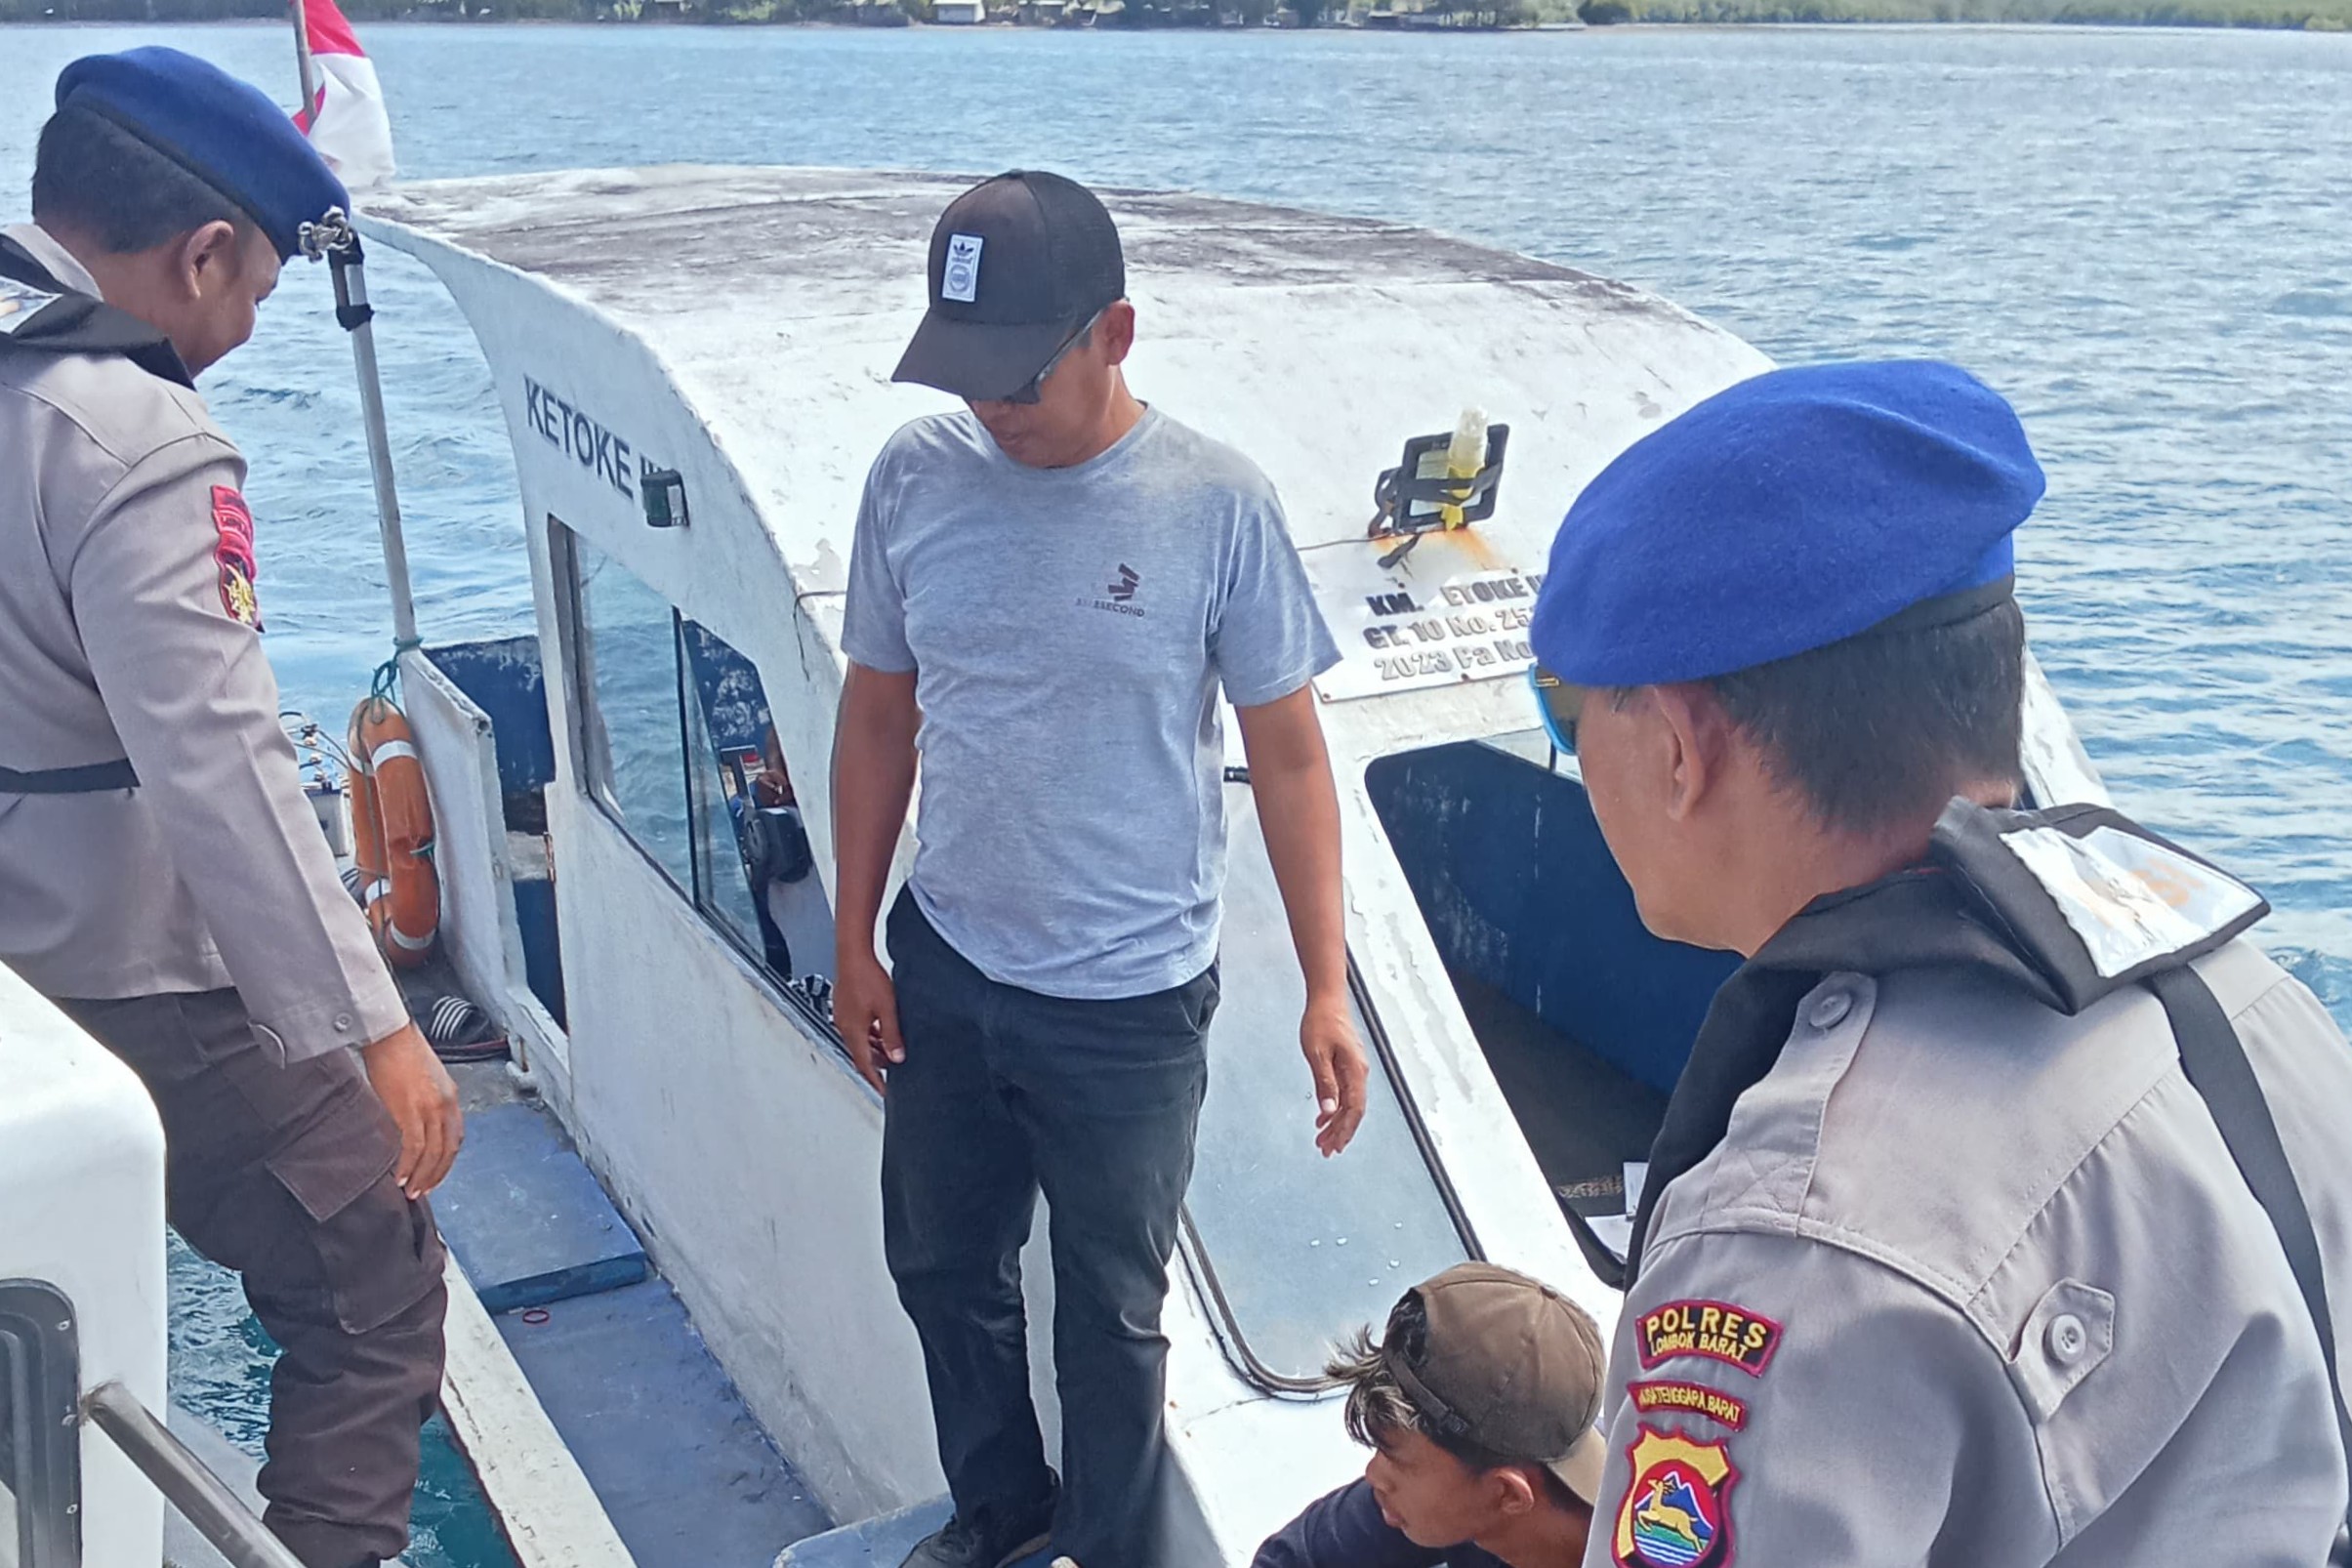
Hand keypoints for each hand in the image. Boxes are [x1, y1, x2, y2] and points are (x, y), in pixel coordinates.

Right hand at [362, 1022, 462, 1198]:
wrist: (389, 1035)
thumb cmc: (400, 1051)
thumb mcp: (424, 1078)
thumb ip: (426, 1100)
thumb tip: (415, 1121)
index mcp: (450, 1096)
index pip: (455, 1136)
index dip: (447, 1160)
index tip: (436, 1174)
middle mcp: (446, 1104)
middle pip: (448, 1149)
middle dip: (437, 1174)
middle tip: (423, 1191)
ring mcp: (430, 1108)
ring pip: (433, 1153)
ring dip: (422, 1176)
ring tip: (411, 1190)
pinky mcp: (411, 1110)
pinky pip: (414, 1147)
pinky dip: (408, 1165)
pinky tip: (400, 1177)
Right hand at [832, 949, 902, 1094]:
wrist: (853, 953)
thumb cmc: (868, 976)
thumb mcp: (887, 1009)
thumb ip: (892, 1035)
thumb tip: (897, 1057)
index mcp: (853, 1031)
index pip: (864, 1064)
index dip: (875, 1080)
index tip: (884, 1091)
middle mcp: (845, 1026)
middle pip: (860, 1054)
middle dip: (875, 1065)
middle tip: (890, 1073)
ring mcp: (843, 1016)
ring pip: (858, 1041)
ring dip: (873, 1049)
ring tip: (889, 1052)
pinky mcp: (845, 1006)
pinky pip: (856, 1028)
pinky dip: (869, 1035)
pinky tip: (880, 1029)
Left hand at [1301, 996, 1368, 1156]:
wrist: (1327, 999)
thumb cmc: (1321, 1022)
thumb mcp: (1316, 1054)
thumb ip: (1324, 1084)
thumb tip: (1329, 1111)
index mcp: (1354, 1071)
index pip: (1354, 1110)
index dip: (1344, 1131)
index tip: (1334, 1147)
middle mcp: (1359, 1072)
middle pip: (1353, 1111)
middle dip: (1340, 1133)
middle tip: (1325, 1150)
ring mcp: (1355, 1068)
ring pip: (1349, 1104)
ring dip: (1336, 1123)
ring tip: (1322, 1139)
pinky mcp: (1348, 1065)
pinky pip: (1345, 1093)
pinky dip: (1334, 1108)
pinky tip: (1322, 1118)